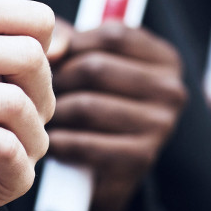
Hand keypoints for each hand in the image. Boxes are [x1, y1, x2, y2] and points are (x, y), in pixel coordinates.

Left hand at [47, 20, 186, 210]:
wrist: (103, 175)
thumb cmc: (93, 104)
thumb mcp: (88, 61)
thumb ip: (68, 39)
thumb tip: (52, 46)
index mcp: (165, 59)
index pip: (113, 35)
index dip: (73, 44)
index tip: (52, 59)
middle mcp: (172, 90)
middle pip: (96, 68)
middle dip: (58, 80)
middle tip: (38, 92)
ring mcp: (161, 126)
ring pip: (86, 106)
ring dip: (55, 113)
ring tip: (44, 117)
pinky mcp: (141, 159)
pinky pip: (84, 143)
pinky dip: (60, 142)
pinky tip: (54, 142)